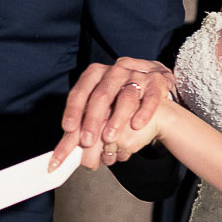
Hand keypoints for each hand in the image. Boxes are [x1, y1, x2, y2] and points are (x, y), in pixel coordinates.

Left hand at [55, 59, 175, 169]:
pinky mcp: (157, 84)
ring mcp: (137, 76)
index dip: (73, 110)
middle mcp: (116, 72)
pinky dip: (143, 112)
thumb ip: (81, 123)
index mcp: (96, 74)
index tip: (68, 129)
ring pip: (126, 97)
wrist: (152, 86)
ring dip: (117, 119)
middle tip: (86, 141)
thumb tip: (64, 149)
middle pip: (101, 95)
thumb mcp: (99, 104)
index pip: (81, 91)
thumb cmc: (119, 98)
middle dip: (92, 120)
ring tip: (109, 138)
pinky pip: (151, 98)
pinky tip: (136, 126)